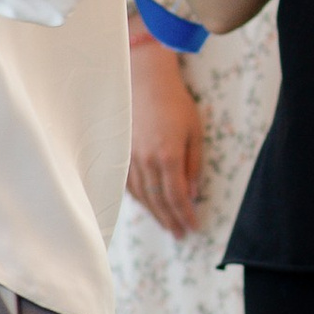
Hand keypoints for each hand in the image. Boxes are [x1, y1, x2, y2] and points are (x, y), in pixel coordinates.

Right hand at [126, 40, 205, 238]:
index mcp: (167, 156)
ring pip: (141, 196)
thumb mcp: (194, 131)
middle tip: (180, 234)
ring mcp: (129, 158)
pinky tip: (146, 206)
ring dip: (154, 214)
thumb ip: (194, 164)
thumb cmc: (175, 102)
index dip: (185, 215)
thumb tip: (192, 194)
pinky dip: (139, 199)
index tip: (193, 227)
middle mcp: (145, 161)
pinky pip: (128, 184)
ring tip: (166, 225)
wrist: (143, 79)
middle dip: (170, 220)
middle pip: (157, 201)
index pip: (177, 197)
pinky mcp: (119, 153)